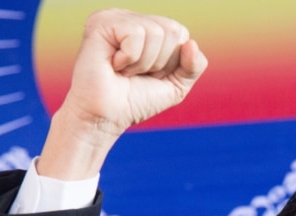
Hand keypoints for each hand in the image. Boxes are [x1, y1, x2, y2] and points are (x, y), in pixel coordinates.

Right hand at [37, 9, 207, 179]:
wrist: (106, 118)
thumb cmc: (135, 101)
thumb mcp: (176, 86)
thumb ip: (194, 66)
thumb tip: (192, 44)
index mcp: (148, 28)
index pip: (181, 34)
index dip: (171, 62)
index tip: (149, 75)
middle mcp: (132, 18)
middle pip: (174, 30)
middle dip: (160, 62)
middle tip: (135, 73)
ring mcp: (116, 18)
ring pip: (156, 32)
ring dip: (143, 63)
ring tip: (124, 71)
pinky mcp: (102, 22)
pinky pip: (136, 34)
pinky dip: (130, 58)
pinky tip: (114, 65)